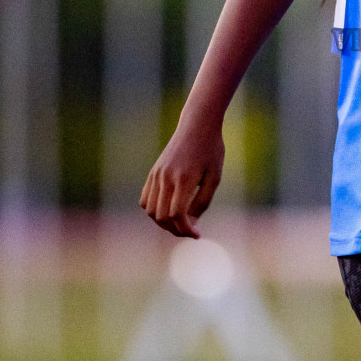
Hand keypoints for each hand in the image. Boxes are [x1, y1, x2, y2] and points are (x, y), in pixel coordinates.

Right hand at [140, 118, 224, 238]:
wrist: (198, 125)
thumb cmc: (211, 150)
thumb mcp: (214, 177)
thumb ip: (202, 202)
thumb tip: (190, 224)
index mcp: (184, 179)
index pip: (177, 215)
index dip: (186, 230)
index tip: (197, 234)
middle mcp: (166, 178)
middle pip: (162, 217)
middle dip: (176, 230)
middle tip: (190, 230)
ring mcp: (156, 175)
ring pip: (151, 211)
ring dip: (164, 223)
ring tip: (180, 223)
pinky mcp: (153, 172)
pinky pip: (145, 200)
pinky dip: (154, 211)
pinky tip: (168, 211)